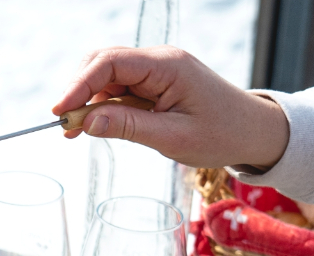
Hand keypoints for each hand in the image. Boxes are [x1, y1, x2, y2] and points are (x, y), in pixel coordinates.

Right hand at [51, 45, 289, 169]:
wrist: (253, 132)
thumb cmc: (221, 134)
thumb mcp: (172, 137)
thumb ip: (127, 127)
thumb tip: (85, 122)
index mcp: (168, 66)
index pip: (110, 63)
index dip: (79, 85)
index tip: (60, 112)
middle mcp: (159, 60)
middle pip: (102, 62)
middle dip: (78, 91)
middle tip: (65, 125)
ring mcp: (156, 70)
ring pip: (107, 76)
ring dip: (88, 101)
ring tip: (76, 132)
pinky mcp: (154, 83)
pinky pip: (119, 88)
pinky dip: (102, 106)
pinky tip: (95, 126)